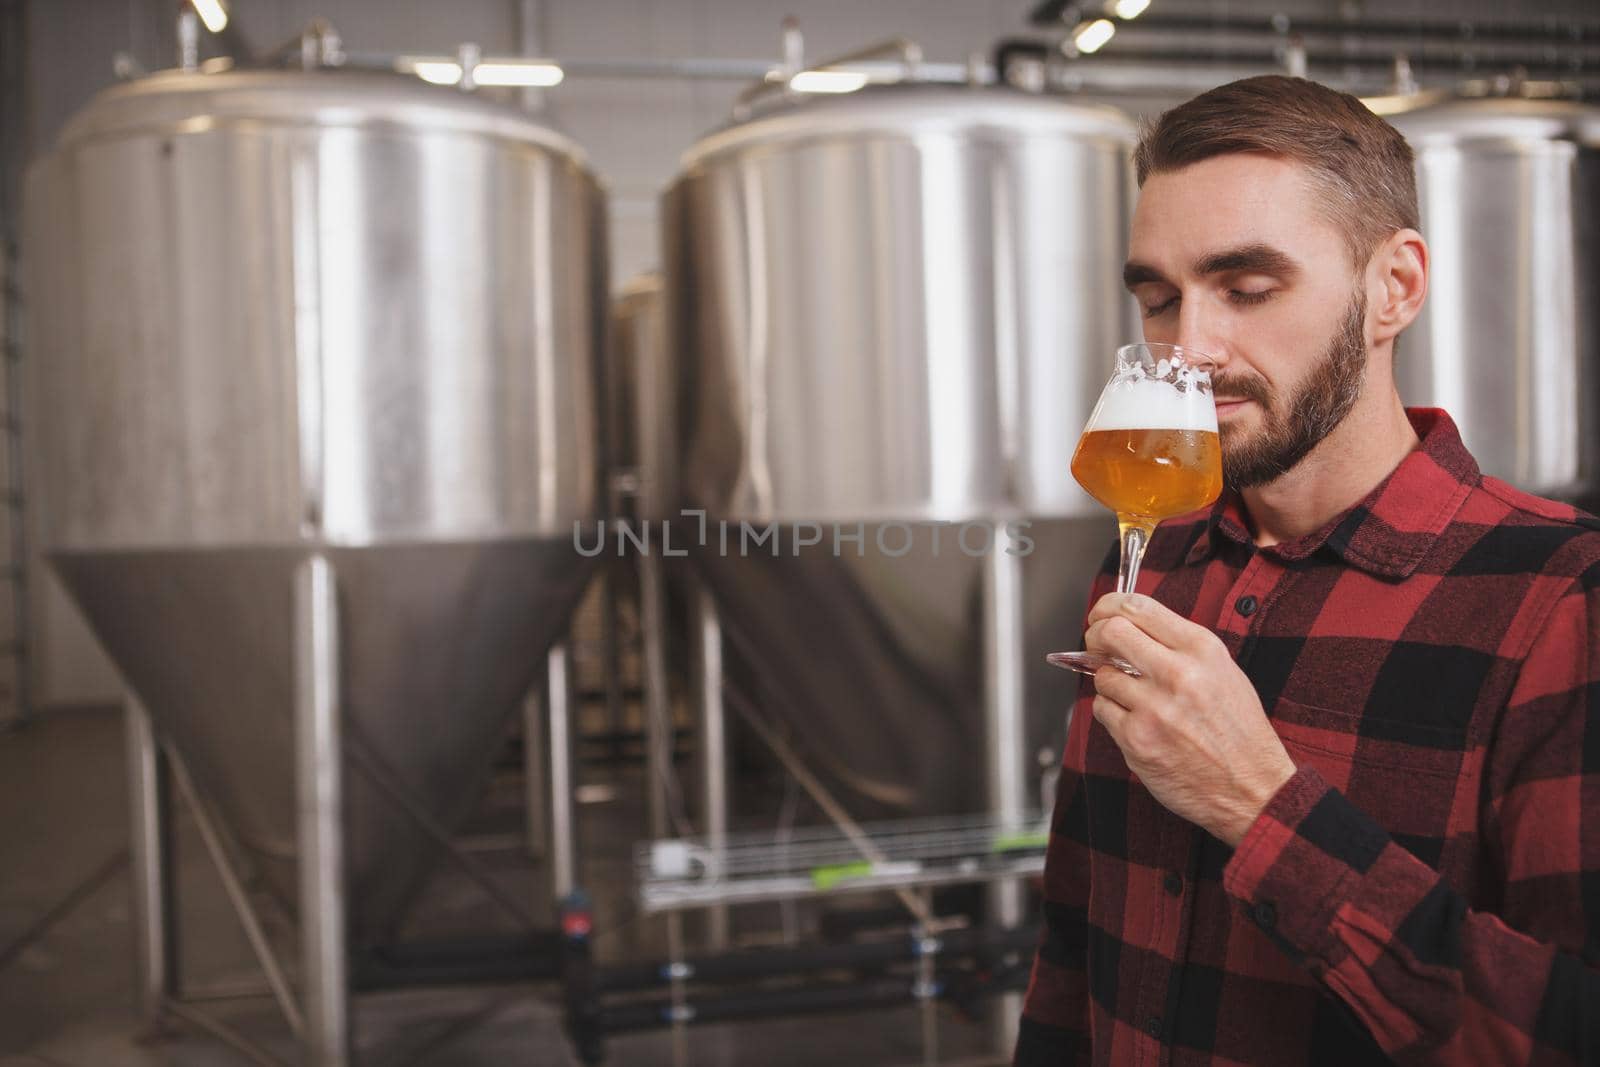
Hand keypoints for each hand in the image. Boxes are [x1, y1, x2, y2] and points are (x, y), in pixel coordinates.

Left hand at [1084, 593, 1296, 846]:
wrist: (1253, 789)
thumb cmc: (1238, 731)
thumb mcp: (1223, 672)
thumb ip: (1178, 646)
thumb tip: (1130, 628)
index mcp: (1201, 649)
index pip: (1138, 606)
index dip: (1108, 606)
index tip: (1101, 613)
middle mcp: (1177, 673)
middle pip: (1110, 632)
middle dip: (1097, 637)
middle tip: (1098, 647)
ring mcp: (1154, 708)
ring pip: (1102, 676)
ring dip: (1110, 684)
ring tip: (1135, 698)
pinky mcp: (1137, 739)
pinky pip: (1102, 710)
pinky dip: (1112, 713)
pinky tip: (1137, 722)